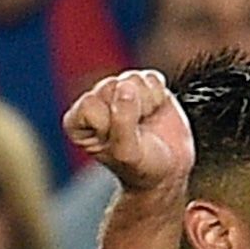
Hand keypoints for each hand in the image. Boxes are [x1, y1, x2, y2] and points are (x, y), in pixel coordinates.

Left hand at [64, 69, 193, 192]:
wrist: (169, 170)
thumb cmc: (142, 167)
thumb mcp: (127, 153)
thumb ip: (122, 122)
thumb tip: (125, 86)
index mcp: (79, 121)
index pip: (89, 104)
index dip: (111, 122)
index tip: (118, 141)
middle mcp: (96, 101)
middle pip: (110, 86)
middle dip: (130, 111)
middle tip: (136, 134)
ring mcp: (119, 90)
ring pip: (132, 80)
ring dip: (145, 106)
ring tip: (144, 125)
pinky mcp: (142, 83)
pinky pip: (151, 78)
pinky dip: (158, 97)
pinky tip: (153, 113)